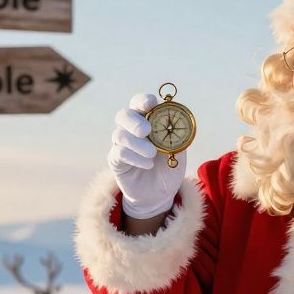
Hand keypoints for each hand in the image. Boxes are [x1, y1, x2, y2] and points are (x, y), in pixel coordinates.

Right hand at [109, 93, 186, 218]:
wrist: (159, 193)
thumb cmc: (168, 167)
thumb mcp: (179, 151)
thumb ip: (178, 137)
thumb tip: (178, 124)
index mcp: (147, 119)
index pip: (140, 103)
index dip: (143, 100)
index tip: (151, 103)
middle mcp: (130, 129)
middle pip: (123, 115)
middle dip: (134, 121)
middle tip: (146, 130)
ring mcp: (121, 144)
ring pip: (119, 135)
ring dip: (137, 143)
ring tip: (152, 154)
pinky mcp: (115, 160)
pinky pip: (119, 153)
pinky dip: (135, 158)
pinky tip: (148, 164)